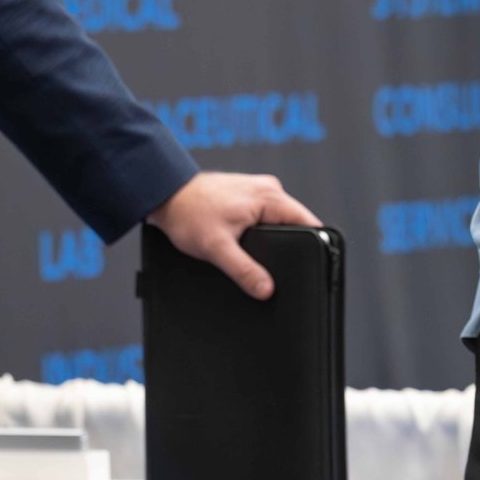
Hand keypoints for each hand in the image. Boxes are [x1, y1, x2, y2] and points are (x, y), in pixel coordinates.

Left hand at [147, 172, 321, 298]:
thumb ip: (244, 270)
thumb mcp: (217, 248)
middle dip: (293, 246)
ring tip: (265, 256)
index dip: (315, 246)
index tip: (315, 266)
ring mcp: (258, 191)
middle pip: (297, 224)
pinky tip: (252, 244)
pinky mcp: (248, 196)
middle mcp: (269, 189)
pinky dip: (264, 231)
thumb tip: (267, 290)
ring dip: (276, 238)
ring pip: (280, 221)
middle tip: (285, 269)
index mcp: (269, 196)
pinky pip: (267, 216)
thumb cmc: (188, 213)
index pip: (308, 223)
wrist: (164, 194)